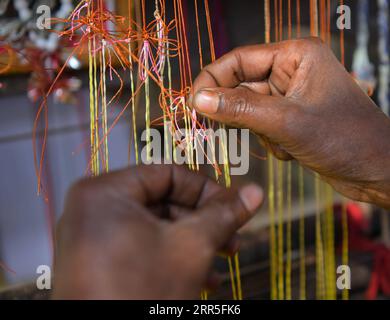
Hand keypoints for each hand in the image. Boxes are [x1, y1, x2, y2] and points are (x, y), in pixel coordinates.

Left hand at [53, 165, 262, 298]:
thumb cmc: (143, 290)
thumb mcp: (191, 247)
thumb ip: (224, 214)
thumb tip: (255, 192)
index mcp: (104, 191)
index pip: (167, 173)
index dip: (206, 189)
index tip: (234, 207)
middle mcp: (90, 208)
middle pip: (161, 201)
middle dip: (201, 222)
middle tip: (232, 239)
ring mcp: (88, 236)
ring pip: (152, 226)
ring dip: (190, 242)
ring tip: (221, 261)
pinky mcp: (93, 261)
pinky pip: (137, 246)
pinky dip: (168, 256)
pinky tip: (201, 278)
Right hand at [191, 38, 389, 208]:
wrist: (378, 171)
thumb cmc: (344, 139)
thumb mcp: (287, 122)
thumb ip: (241, 109)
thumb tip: (199, 100)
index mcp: (295, 56)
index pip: (239, 60)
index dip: (212, 80)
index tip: (193, 103)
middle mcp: (291, 72)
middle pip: (242, 86)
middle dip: (239, 113)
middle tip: (229, 130)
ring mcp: (290, 97)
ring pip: (249, 110)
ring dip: (258, 132)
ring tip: (282, 143)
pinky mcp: (291, 119)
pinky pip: (261, 126)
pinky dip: (269, 142)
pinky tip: (291, 151)